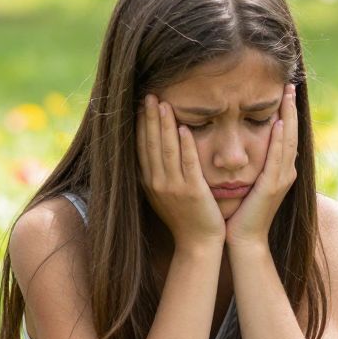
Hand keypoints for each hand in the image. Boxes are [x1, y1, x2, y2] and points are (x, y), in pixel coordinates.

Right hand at [139, 95, 224, 247]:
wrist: (197, 244)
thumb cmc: (184, 218)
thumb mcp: (163, 194)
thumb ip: (158, 173)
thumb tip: (151, 151)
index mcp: (149, 181)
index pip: (141, 146)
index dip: (140, 124)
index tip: (141, 104)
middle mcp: (157, 182)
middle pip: (150, 143)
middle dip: (149, 117)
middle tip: (149, 94)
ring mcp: (173, 187)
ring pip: (166, 150)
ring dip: (164, 125)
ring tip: (164, 103)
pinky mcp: (192, 191)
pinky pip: (188, 163)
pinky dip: (185, 145)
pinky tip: (185, 127)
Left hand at [226, 90, 297, 249]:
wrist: (244, 240)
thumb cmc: (241, 214)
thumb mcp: (249, 184)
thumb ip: (252, 166)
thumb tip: (242, 148)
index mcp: (280, 170)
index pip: (286, 135)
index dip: (288, 113)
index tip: (285, 92)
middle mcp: (286, 172)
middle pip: (292, 133)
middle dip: (292, 108)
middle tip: (291, 84)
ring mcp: (282, 179)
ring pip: (288, 140)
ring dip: (289, 116)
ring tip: (288, 94)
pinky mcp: (273, 186)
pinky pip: (277, 157)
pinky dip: (279, 139)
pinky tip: (278, 122)